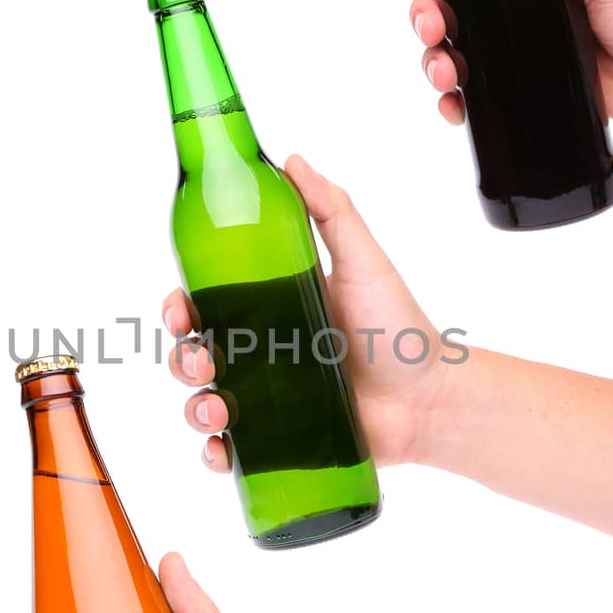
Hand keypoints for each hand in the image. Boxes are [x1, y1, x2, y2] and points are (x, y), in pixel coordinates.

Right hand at [162, 154, 449, 471]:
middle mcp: (263, 352)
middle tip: (201, 359)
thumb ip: (332, 210)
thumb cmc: (398, 328)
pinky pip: (232, 451)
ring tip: (216, 409)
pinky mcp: (281, 443)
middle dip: (182, 356)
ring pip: (204, 402)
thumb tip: (292, 159)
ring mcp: (269, 400)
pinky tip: (222, 450)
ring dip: (194, 406)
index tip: (180, 307)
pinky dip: (216, 454)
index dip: (182, 305)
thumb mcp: (362, 261)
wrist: (431, 399)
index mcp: (271, 306)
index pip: (207, 301)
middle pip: (196, 352)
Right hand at [410, 0, 612, 121]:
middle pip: (446, 8)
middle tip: (434, 28)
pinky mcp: (525, 93)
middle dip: (425, 18)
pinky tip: (452, 108)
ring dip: (434, 62)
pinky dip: (454, 105)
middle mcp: (515, 9)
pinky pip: (476, 100)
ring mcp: (518, 53)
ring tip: (445, 72)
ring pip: (453, 55)